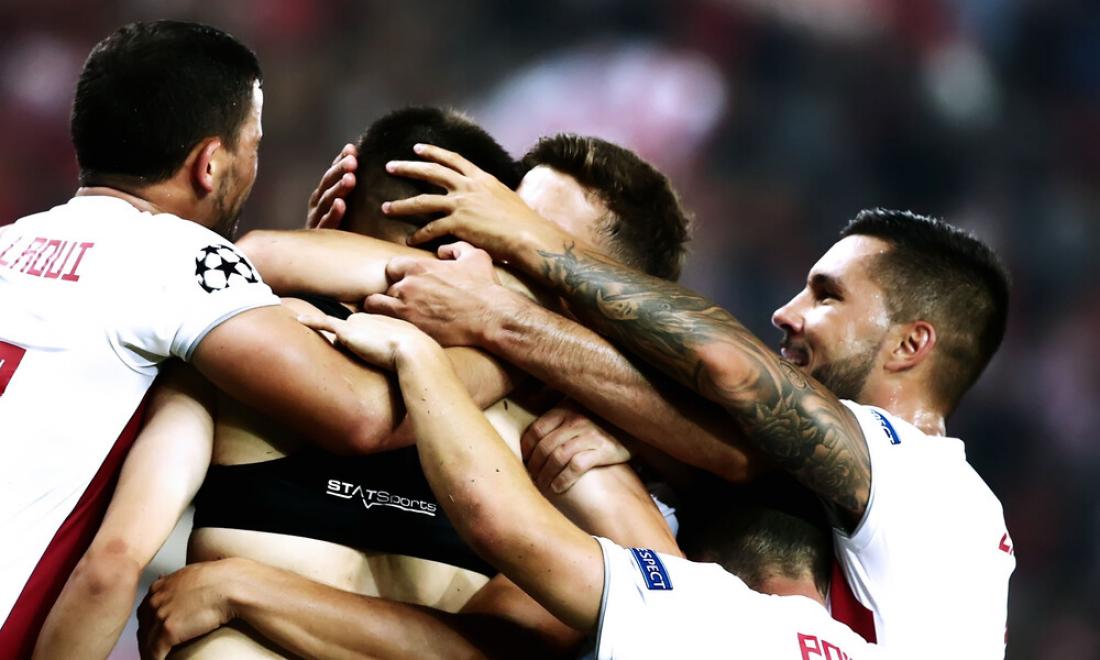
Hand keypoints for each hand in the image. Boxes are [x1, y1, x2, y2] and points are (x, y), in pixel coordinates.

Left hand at [137, 561, 235, 659]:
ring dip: (150, 653)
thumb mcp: (194, 575)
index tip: (154, 634)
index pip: (145, 612)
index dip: (149, 626)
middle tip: (154, 650)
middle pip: (143, 628)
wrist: (230, 585)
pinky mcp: (168, 632)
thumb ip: (183, 583)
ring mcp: (160, 615)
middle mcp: (155, 600)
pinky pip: (154, 653)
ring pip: (146, 643)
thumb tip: (188, 589)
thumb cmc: (221, 579)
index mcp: (160, 587)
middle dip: (147, 641)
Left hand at [298, 311, 439, 370]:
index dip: (366, 340)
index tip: (368, 348)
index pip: (368, 330)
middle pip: (352, 332)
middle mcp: (371, 318)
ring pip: (341, 337)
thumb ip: (402, 355)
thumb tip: (395, 366)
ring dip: (345, 347)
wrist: (415, 353)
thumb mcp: (412, 353)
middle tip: (370, 359)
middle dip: (355, 344)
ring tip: (361, 357)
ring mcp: (358, 323)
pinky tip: (300, 321)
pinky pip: (325, 324)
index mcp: (386, 322)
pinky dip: (312, 322)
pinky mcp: (347, 331)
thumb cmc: (418, 357)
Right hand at [306, 143, 357, 228]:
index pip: (332, 174)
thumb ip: (349, 187)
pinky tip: (341, 204)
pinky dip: (333, 213)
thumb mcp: (342, 206)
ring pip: (327, 200)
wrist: (315, 258)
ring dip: (338, 188)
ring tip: (351, 178)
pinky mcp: (319, 235)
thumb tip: (361, 161)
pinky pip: (327, 223)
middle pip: (328, 183)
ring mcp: (317, 219)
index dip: (340, 161)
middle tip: (353, 160)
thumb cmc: (336, 228)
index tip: (352, 148)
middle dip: (340, 170)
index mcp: (323, 194)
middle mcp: (318, 204)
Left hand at [362, 241, 508, 346]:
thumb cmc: (484, 287)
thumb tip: (442, 251)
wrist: (489, 316)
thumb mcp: (476, 257)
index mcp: (420, 265)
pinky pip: (379, 320)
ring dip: (386, 308)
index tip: (407, 284)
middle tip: (406, 303)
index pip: (393, 266)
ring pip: (378, 303)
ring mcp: (405, 304)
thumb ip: (456, 248)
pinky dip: (381, 321)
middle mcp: (408, 283)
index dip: (399, 276)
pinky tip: (389, 325)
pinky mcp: (407, 324)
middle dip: (395, 294)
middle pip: (388, 286)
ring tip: (395, 316)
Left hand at [382, 144, 570, 260]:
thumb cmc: (523, 222)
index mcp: (481, 178)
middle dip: (408, 168)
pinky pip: (431, 228)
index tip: (417, 148)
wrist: (528, 235)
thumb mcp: (506, 199)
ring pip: (423, 201)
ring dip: (402, 205)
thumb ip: (490, 196)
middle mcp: (468, 187)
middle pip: (431, 172)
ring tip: (386, 208)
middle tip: (390, 166)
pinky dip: (419, 235)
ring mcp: (462, 204)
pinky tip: (409, 240)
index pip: (452, 159)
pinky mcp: (459, 224)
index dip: (433, 152)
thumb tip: (487, 200)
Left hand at [521, 403, 632, 493]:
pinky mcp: (603, 449)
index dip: (526, 449)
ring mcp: (590, 434)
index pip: (536, 430)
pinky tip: (557, 487)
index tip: (524, 462)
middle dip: (534, 466)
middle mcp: (576, 419)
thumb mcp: (577, 411)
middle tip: (532, 479)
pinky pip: (576, 466)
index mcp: (565, 409)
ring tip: (543, 485)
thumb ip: (557, 418)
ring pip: (557, 457)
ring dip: (545, 475)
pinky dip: (563, 479)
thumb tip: (528, 433)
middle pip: (544, 446)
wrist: (633, 428)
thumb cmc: (599, 423)